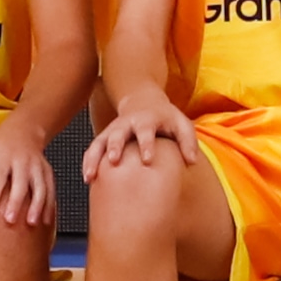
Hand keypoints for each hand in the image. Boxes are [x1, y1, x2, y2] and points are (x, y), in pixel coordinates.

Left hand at [0, 122, 55, 231]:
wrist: (23, 131)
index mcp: (3, 156)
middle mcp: (22, 161)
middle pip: (21, 183)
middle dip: (16, 202)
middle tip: (10, 220)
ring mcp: (36, 166)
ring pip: (40, 186)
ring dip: (37, 205)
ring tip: (32, 223)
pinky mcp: (47, 171)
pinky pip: (51, 189)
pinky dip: (50, 205)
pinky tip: (46, 221)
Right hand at [82, 85, 200, 179]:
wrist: (143, 101)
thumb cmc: (165, 118)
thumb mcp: (181, 123)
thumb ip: (188, 141)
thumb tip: (192, 161)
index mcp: (147, 120)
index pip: (146, 131)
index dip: (146, 144)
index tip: (147, 160)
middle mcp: (127, 123)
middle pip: (118, 133)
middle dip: (115, 147)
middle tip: (114, 161)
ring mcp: (113, 130)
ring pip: (100, 142)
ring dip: (94, 157)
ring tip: (90, 175)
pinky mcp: (104, 137)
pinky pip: (93, 149)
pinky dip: (88, 162)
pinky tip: (88, 178)